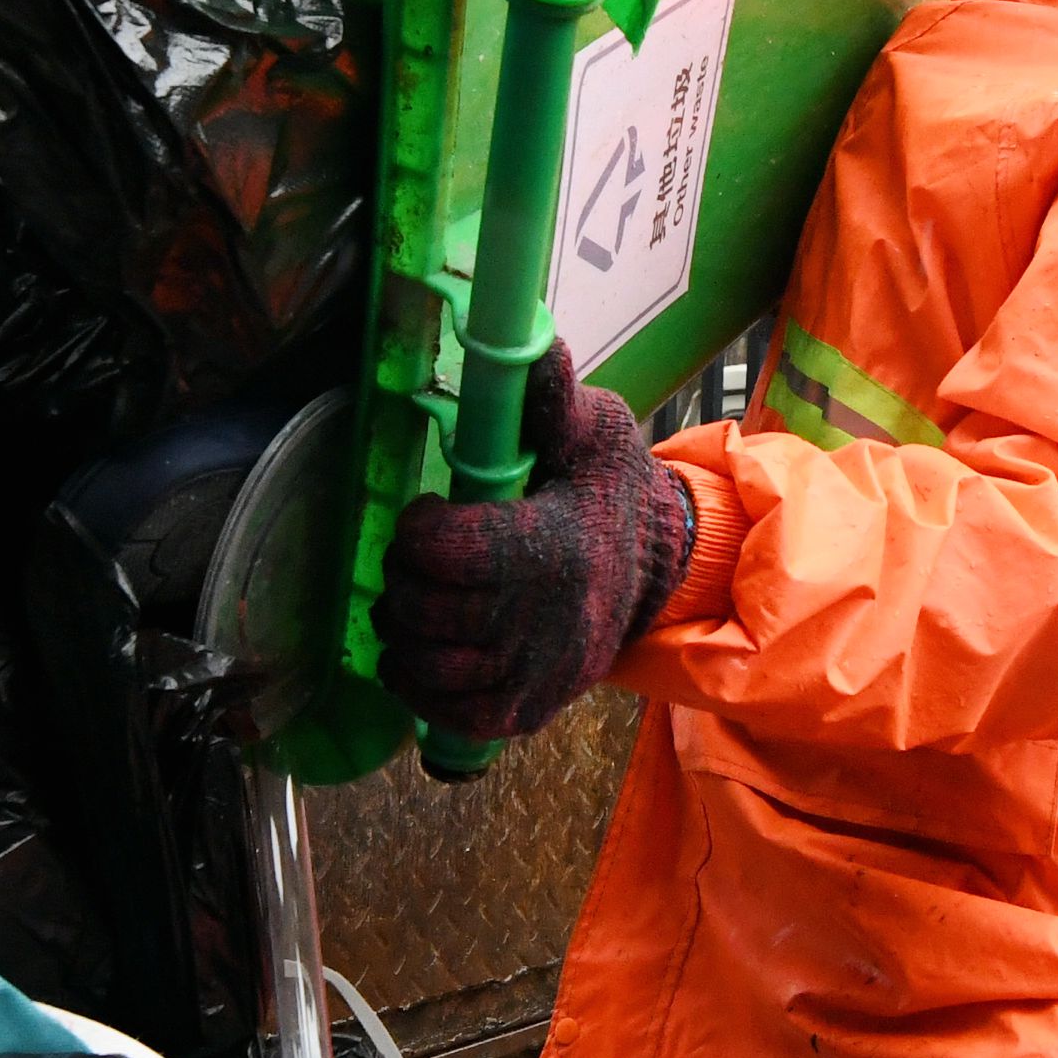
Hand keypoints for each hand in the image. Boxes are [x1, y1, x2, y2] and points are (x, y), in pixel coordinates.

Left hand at [376, 355, 695, 741]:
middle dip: (402, 578)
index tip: (427, 511)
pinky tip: (421, 651)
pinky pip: (452, 716)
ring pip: (430, 667)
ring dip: (402, 633)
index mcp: (555, 547)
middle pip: (426, 611)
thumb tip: (535, 342)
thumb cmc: (608, 493)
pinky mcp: (530, 710)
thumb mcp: (593, 432)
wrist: (656, 570)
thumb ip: (552, 397)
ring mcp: (537, 673)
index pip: (447, 551)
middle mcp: (545, 621)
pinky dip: (420, 687)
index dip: (418, 528)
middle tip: (414, 557)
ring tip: (409, 602)